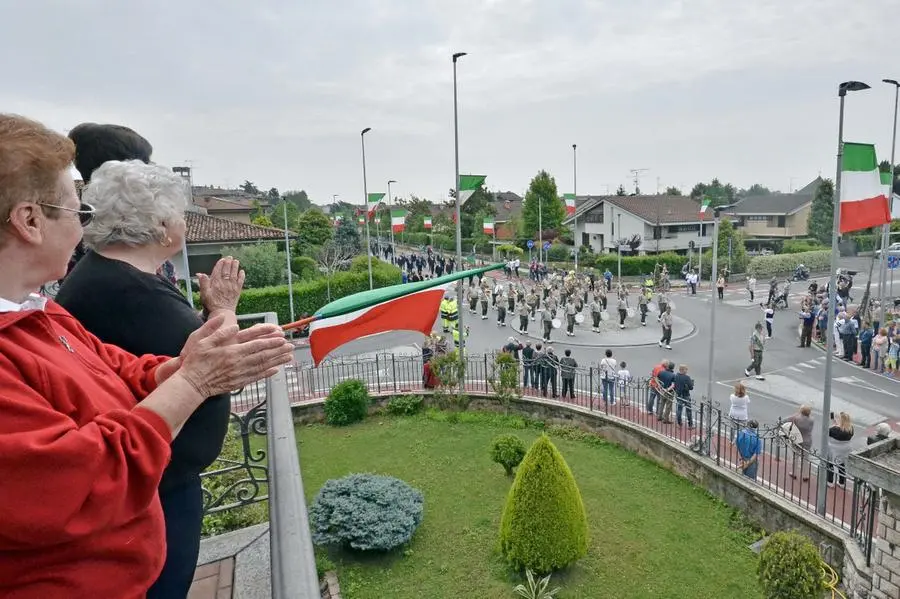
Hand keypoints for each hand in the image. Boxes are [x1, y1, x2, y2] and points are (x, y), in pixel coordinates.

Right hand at [176, 315, 293, 397]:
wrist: (191, 384)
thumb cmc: (195, 361)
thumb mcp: (200, 341)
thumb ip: (216, 331)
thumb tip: (234, 326)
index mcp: (230, 350)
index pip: (255, 343)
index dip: (270, 340)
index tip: (281, 336)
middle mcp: (237, 362)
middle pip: (263, 354)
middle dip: (278, 350)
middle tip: (290, 346)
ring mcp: (239, 373)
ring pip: (262, 366)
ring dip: (277, 361)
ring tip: (289, 357)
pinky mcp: (238, 382)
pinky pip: (256, 377)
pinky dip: (267, 373)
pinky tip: (276, 370)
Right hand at [199, 256, 244, 313]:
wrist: (222, 313)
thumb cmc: (212, 304)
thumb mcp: (204, 294)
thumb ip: (203, 283)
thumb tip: (200, 274)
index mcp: (216, 283)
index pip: (218, 270)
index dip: (220, 264)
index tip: (222, 259)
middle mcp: (225, 283)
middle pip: (227, 270)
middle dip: (228, 263)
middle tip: (230, 257)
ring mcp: (232, 287)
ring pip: (234, 274)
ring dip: (235, 267)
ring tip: (236, 261)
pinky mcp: (238, 291)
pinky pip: (241, 281)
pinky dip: (242, 276)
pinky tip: (242, 271)